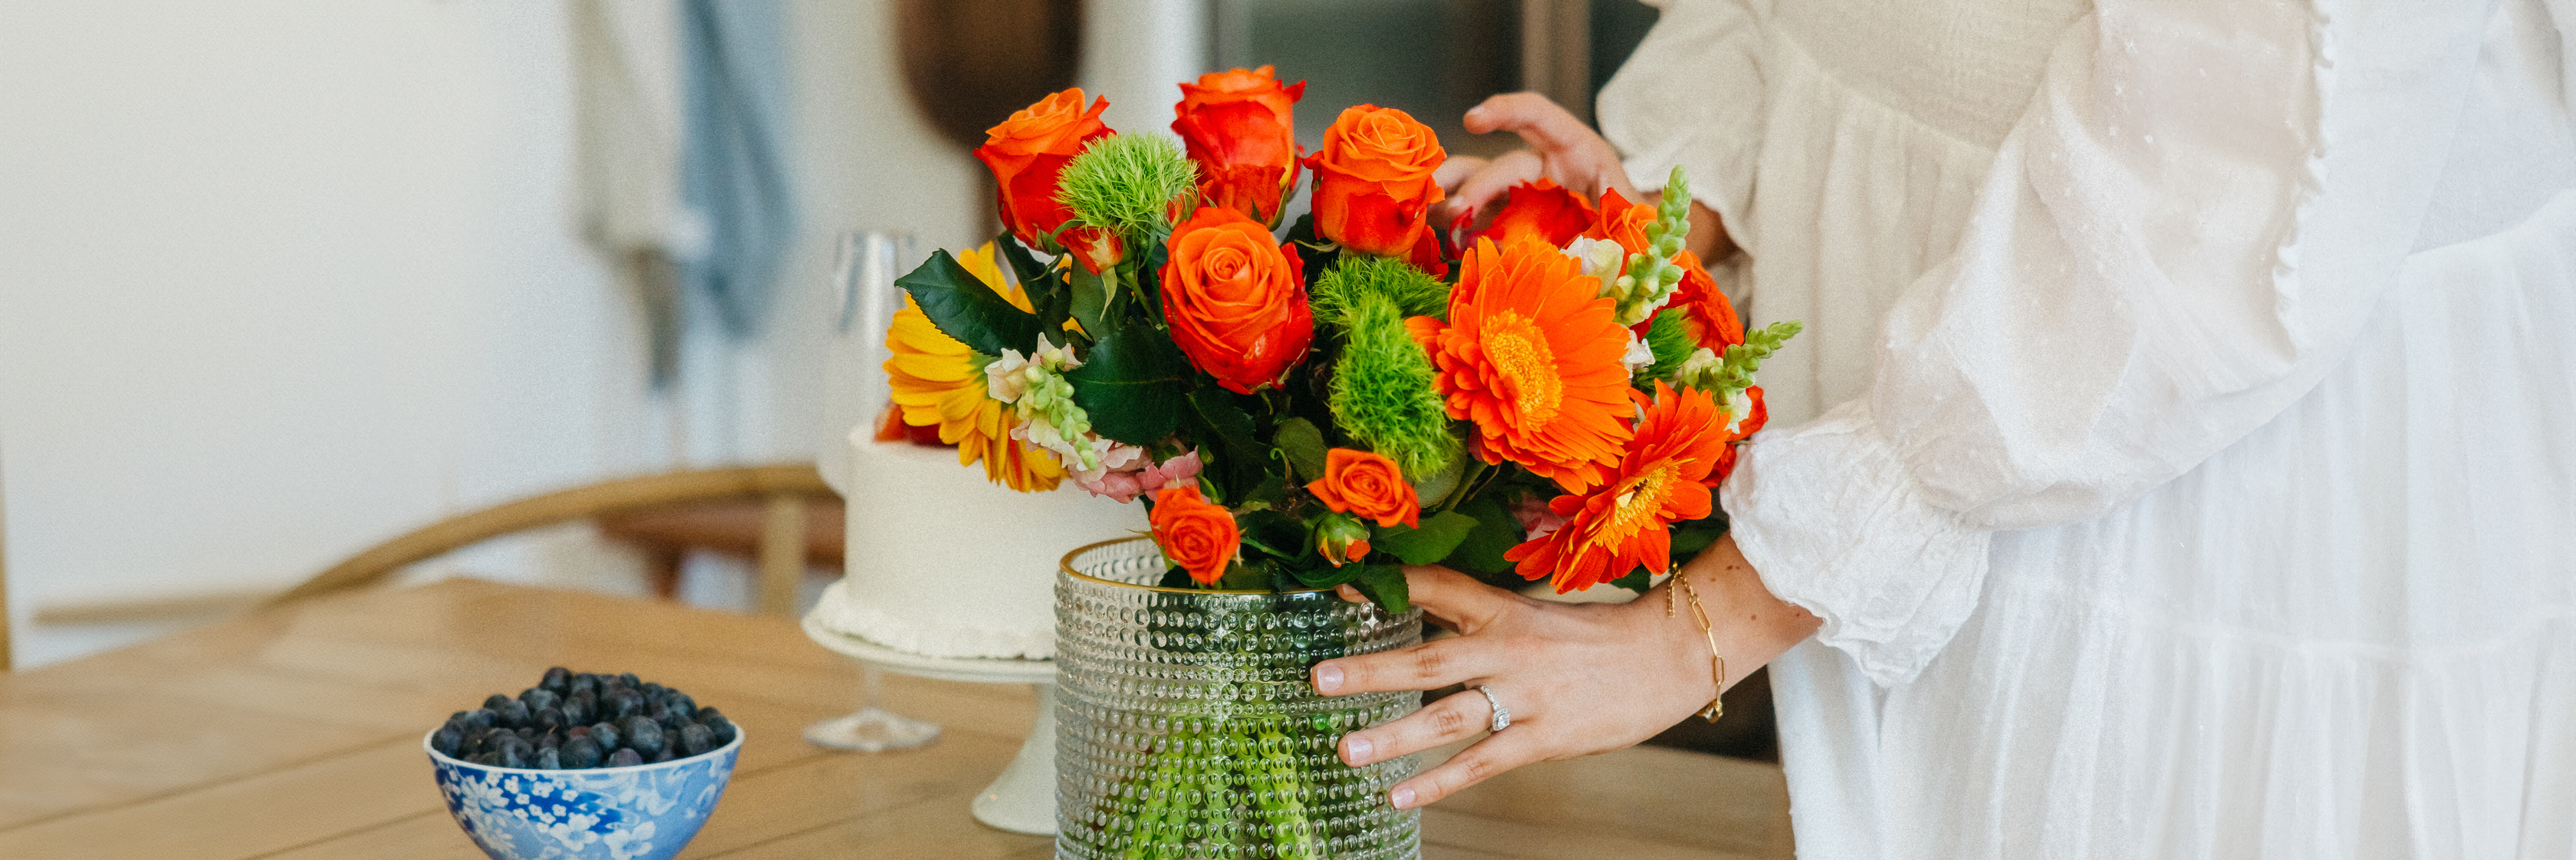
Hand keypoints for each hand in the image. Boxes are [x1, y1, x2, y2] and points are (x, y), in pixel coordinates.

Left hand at [1310, 535, 1816, 809]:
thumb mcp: (1538, 613)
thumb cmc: (1601, 636)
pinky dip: (1439, 782)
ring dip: (1393, 735)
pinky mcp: (1546, 737)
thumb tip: (1431, 626)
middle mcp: (1508, 648)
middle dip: (1369, 669)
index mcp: (1504, 608)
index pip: (1436, 588)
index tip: (1340, 591)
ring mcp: (1526, 695)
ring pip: (1447, 717)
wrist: (1672, 654)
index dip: (1387, 587)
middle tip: (1318, 677)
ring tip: (1346, 747)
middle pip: (1426, 659)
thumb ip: (1485, 620)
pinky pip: (1482, 763)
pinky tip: (1399, 797)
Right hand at [1433, 92, 1641, 231]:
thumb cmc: (1638, 229)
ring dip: (1451, 200)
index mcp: (1578, 152)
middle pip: (1499, 164)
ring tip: (1432, 220)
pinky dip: (1457, 229)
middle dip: (1474, 187)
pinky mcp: (1509, 222)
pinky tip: (1443, 241)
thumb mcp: (1633, 219)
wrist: (1640, 251)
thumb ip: (1606, 225)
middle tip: (1455, 212)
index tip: (1472, 120)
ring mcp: (1523, 195)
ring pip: (1475, 185)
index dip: (1505, 111)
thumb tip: (1572, 248)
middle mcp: (1544, 167)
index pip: (1538, 116)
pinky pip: (1477, 220)